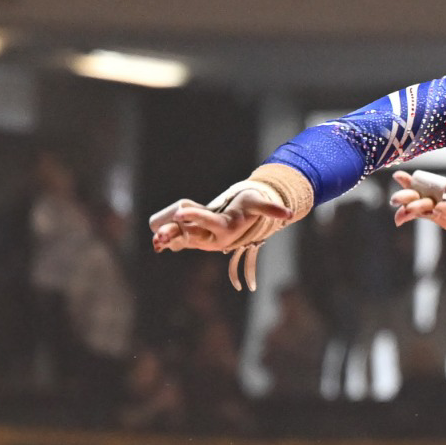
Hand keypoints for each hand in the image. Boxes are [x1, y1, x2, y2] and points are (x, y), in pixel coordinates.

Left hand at [149, 182, 292, 290]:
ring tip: (156, 239)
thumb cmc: (248, 207)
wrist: (241, 218)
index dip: (195, 217)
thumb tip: (288, 214)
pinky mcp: (195, 237)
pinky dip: (169, 240)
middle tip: (160, 232)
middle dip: (176, 233)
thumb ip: (271, 208)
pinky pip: (179, 240)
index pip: (209, 222)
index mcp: (226, 229)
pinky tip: (157, 240)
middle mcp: (213, 238)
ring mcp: (202, 238)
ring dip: (169, 239)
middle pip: (192, 235)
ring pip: (183, 239)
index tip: (180, 211)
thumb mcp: (258, 204)